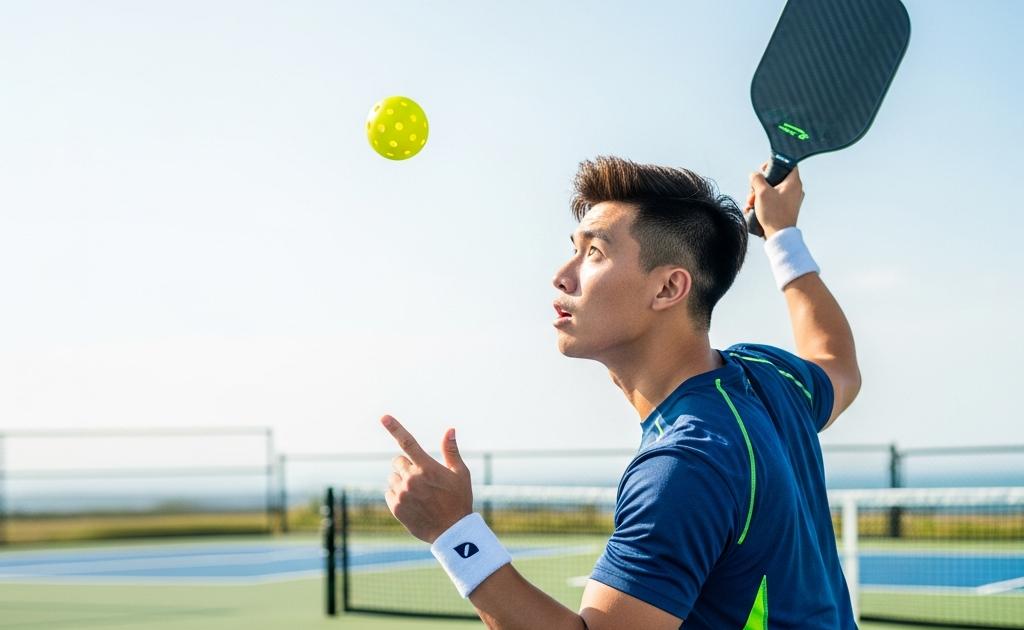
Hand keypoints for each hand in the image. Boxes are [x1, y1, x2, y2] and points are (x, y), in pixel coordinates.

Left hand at [381, 414, 472, 542]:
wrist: (452, 533)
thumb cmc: (459, 500)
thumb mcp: (461, 474)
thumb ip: (451, 451)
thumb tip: (450, 429)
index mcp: (427, 467)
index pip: (408, 442)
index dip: (395, 427)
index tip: (383, 416)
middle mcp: (412, 479)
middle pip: (398, 461)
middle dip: (407, 466)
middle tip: (422, 479)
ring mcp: (402, 494)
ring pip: (393, 478)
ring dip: (402, 482)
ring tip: (419, 494)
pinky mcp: (396, 507)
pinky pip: (389, 493)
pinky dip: (398, 496)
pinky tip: (413, 504)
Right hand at [744, 164, 804, 238]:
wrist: (779, 235)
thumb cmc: (773, 213)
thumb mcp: (762, 192)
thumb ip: (757, 179)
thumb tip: (754, 175)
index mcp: (793, 182)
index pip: (787, 163)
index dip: (774, 163)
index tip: (762, 170)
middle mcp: (795, 190)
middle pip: (775, 179)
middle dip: (759, 185)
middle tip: (752, 193)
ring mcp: (790, 200)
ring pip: (771, 190)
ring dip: (758, 196)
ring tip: (750, 205)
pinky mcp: (785, 209)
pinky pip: (773, 200)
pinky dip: (762, 203)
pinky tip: (753, 210)